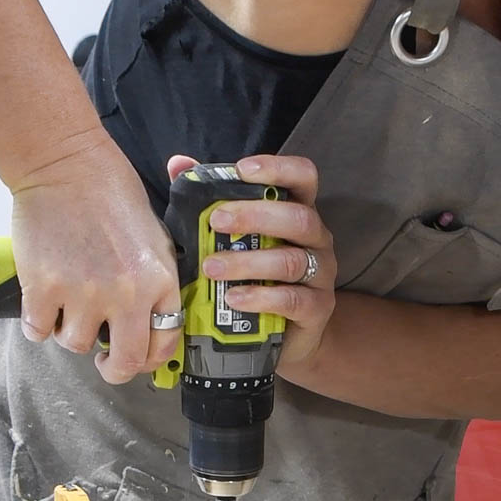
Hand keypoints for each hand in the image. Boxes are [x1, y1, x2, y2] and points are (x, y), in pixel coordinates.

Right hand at [10, 130, 182, 384]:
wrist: (65, 162)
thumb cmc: (111, 194)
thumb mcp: (155, 240)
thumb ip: (156, 285)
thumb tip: (150, 327)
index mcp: (159, 282)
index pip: (164, 343)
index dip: (150, 358)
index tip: (138, 355)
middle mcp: (126, 295)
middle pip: (125, 363)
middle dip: (115, 370)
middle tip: (106, 362)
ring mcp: (83, 293)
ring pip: (76, 345)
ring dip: (70, 331)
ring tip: (68, 303)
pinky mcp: (43, 287)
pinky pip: (37, 331)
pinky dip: (37, 322)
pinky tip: (42, 301)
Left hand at [187, 153, 336, 373]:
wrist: (287, 336)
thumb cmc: (259, 278)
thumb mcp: (236, 238)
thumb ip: (212, 201)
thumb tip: (178, 165)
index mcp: (299, 212)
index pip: (303, 177)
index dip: (278, 168)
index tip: (243, 170)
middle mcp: (317, 240)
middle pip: (298, 218)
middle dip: (255, 216)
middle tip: (215, 221)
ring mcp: (321, 275)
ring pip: (291, 261)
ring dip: (249, 262)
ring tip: (212, 268)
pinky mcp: (317, 309)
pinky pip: (291, 299)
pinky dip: (260, 298)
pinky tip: (233, 298)